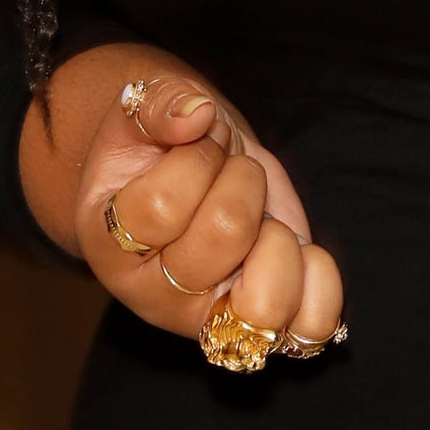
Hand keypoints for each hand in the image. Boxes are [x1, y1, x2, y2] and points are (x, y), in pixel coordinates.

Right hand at [24, 47, 344, 348]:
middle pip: (225, 233)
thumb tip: (195, 114)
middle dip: (241, 179)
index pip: (162, 206)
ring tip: (259, 220)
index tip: (196, 140)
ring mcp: (211, 319)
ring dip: (278, 235)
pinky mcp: (264, 325)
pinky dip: (320, 281)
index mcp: (110, 245)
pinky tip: (299, 248)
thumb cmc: (160, 146)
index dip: (195, 157)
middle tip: (230, 172)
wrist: (185, 178)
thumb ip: (158, 104)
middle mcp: (156, 296)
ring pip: (267, 297)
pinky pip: (310, 326)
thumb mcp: (145, 111)